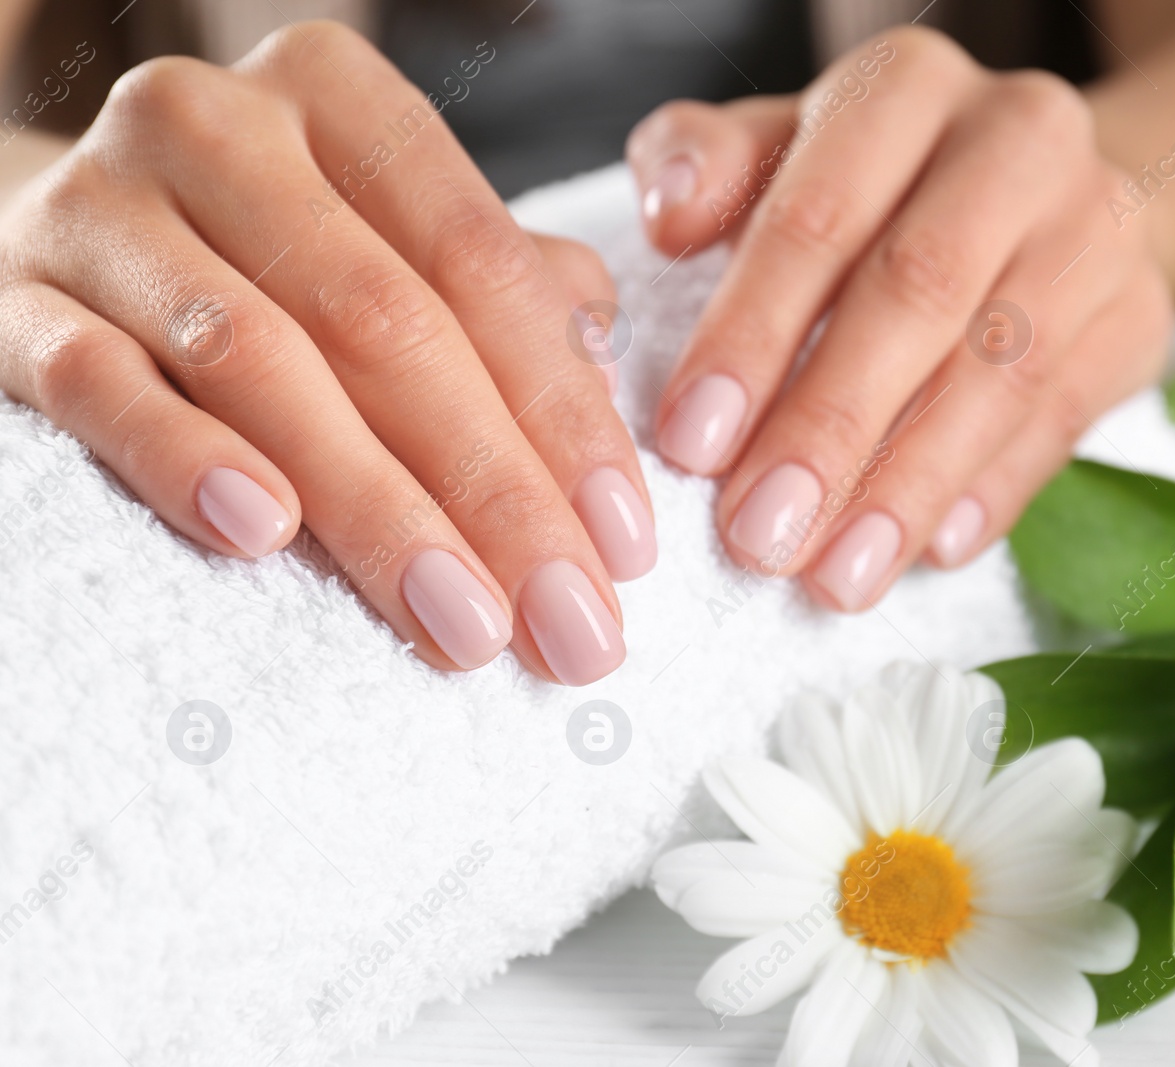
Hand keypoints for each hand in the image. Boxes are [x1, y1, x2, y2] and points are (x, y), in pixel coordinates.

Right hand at [0, 23, 652, 682]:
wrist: (62, 241)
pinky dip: (184, 459)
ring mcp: (101, 209)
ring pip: (260, 364)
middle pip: (387, 324)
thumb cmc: (271, 258)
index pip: (483, 264)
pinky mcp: (13, 300)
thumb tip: (600, 368)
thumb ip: (505, 289)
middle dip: (496, 494)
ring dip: (376, 509)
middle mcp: (217, 127)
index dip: (565, 414)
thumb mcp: (395, 242)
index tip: (624, 546)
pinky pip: (98, 385)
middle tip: (568, 626)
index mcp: (340, 97)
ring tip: (463, 623)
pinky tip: (264, 536)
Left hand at [628, 26, 1173, 610]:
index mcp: (909, 86)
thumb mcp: (776, 155)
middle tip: (758, 534)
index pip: (822, 211)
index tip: (692, 441)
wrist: (1032, 193)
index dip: (751, 333)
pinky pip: (1066, 418)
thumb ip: (708, 167)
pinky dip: (992, 492)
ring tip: (832, 575)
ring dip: (907, 486)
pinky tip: (929, 551)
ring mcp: (1098, 227)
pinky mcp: (1141, 315)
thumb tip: (670, 215)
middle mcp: (1020, 137)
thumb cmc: (870, 189)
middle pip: (921, 289)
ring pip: (1001, 369)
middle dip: (830, 425)